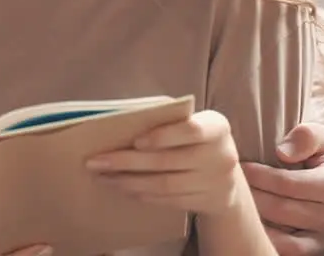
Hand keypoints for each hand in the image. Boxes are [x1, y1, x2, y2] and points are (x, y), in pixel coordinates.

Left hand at [86, 110, 243, 216]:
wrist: (228, 178)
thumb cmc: (197, 141)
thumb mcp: (193, 125)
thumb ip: (169, 122)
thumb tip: (121, 123)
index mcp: (217, 127)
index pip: (190, 130)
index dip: (162, 136)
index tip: (135, 142)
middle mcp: (222, 155)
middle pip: (168, 161)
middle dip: (127, 162)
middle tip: (96, 162)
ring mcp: (217, 183)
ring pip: (165, 184)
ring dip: (129, 182)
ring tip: (104, 177)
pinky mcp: (208, 202)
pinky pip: (170, 200)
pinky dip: (144, 195)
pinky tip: (125, 189)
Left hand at [241, 123, 323, 255]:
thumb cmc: (317, 160)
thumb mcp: (319, 140)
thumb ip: (307, 136)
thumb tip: (284, 152)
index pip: (285, 183)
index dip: (257, 174)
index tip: (239, 166)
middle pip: (277, 208)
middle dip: (249, 195)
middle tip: (227, 184)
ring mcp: (323, 240)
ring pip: (276, 233)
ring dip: (251, 218)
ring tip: (234, 202)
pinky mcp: (312, 254)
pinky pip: (282, 251)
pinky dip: (262, 239)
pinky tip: (247, 224)